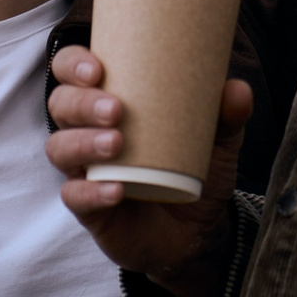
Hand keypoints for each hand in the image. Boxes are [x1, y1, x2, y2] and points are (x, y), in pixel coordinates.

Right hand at [47, 44, 251, 296]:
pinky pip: (75, 196)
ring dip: (82, 142)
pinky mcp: (89, 208)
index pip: (71, 73)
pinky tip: (116, 189)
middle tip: (117, 109)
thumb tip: (237, 89)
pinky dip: (91, 191)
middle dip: (82, 103)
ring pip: (60, 148)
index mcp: (107, 103)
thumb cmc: (194, 171)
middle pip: (61, 106)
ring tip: (117, 143)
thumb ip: (228, 115)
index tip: (97, 68)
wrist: (197, 232)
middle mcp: (86, 132)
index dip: (72, 65)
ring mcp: (84, 171)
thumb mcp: (217, 141)